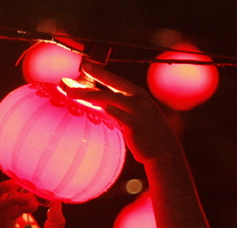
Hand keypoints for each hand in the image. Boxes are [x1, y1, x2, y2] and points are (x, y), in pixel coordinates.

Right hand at [0, 181, 64, 227]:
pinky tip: (31, 207)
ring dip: (14, 196)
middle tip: (19, 181)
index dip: (18, 188)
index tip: (33, 182)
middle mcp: (9, 223)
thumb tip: (59, 201)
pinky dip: (17, 207)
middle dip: (5, 186)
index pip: (11, 198)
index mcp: (18, 221)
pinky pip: (5, 216)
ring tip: (31, 199)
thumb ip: (55, 221)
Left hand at [65, 63, 181, 163]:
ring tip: (72, 93)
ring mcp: (137, 111)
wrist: (165, 152)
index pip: (118, 81)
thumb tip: (103, 106)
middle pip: (113, 84)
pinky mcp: (134, 125)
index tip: (86, 66)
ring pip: (110, 97)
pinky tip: (90, 105)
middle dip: (96, 74)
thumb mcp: (139, 117)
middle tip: (79, 69)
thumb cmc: (148, 136)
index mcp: (139, 96)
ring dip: (89, 94)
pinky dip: (104, 108)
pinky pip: (116, 114)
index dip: (101, 72)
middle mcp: (139, 100)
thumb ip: (123, 109)